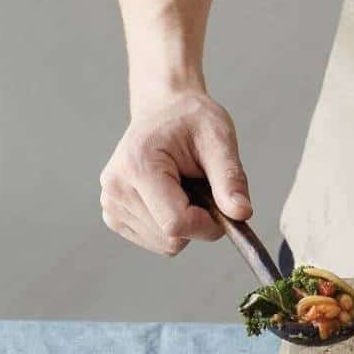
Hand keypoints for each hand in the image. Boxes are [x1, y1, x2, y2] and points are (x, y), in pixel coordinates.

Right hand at [100, 91, 251, 255]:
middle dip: (198, 221)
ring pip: (164, 244)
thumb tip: (242, 213)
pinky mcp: (114, 215)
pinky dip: (172, 226)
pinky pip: (155, 241)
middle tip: (203, 187)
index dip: (208, 225)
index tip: (224, 208)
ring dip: (185, 223)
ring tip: (185, 187)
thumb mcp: (219, 140)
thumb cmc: (191, 119)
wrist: (164, 109)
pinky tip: (172, 196)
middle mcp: (116, 188)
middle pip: (170, 238)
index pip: (175, 223)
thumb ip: (231, 178)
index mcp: (139, 166)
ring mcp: (111, 204)